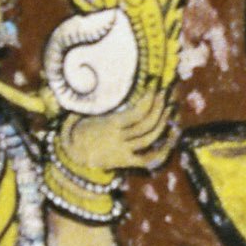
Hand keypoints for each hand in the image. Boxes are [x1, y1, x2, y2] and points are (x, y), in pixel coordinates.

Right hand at [53, 72, 180, 183]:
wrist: (72, 152)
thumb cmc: (83, 125)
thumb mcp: (91, 112)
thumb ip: (108, 104)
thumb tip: (124, 84)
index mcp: (109, 124)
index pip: (137, 112)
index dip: (150, 98)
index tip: (155, 84)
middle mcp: (118, 139)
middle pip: (146, 124)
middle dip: (159, 107)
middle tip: (165, 93)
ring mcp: (123, 151)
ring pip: (149, 138)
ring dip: (163, 122)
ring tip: (169, 108)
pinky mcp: (126, 161)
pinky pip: (148, 158)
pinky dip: (162, 149)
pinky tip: (173, 135)